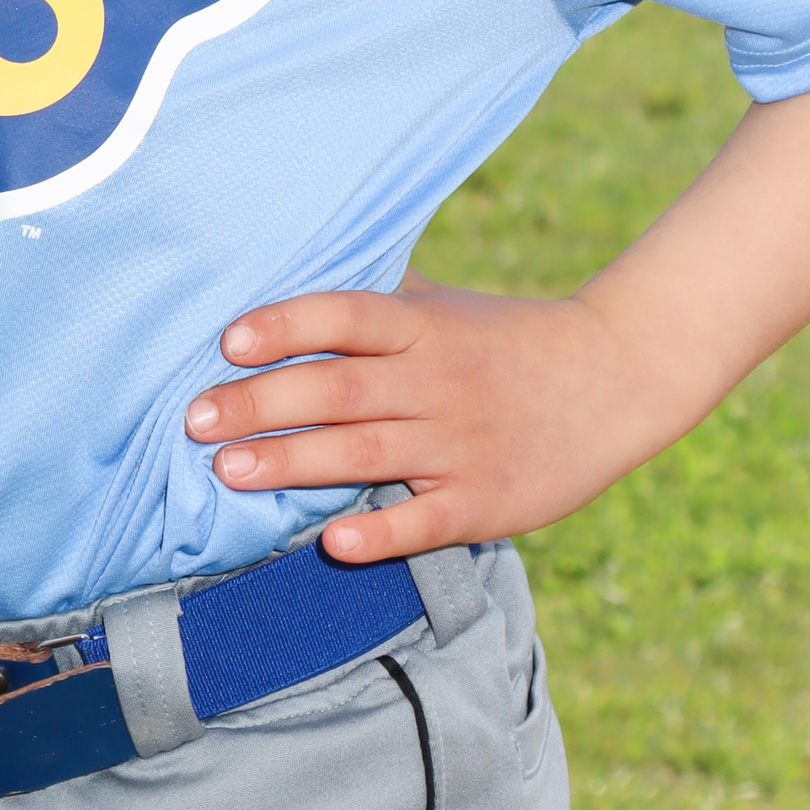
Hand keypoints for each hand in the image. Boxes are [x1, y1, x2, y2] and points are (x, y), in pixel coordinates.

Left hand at [183, 271, 653, 563]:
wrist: (616, 377)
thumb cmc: (512, 336)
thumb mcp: (448, 303)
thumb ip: (381, 296)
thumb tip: (305, 268)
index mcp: (424, 327)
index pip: (345, 316)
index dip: (286, 325)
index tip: (228, 341)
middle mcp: (436, 381)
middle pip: (338, 388)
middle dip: (261, 403)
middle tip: (193, 418)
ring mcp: (460, 443)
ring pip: (365, 452)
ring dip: (292, 462)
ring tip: (228, 470)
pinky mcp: (484, 501)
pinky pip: (425, 520)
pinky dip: (380, 531)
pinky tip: (333, 541)